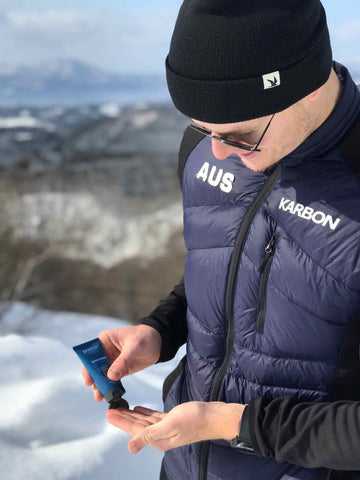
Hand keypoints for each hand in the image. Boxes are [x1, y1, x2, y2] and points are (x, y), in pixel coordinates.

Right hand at [82, 324, 161, 401]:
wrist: (158, 343)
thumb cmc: (145, 337)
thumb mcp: (134, 347)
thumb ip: (122, 361)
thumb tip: (111, 376)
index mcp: (105, 340)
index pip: (91, 354)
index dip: (88, 367)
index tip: (89, 379)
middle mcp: (105, 351)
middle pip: (95, 367)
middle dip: (94, 379)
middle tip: (96, 391)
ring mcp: (112, 361)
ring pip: (102, 375)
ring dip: (101, 386)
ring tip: (101, 397)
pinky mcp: (120, 369)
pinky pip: (112, 380)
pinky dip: (110, 387)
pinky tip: (110, 395)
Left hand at [106, 401, 244, 452]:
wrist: (214, 416)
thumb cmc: (195, 420)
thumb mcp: (169, 425)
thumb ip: (149, 435)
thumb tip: (130, 447)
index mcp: (158, 439)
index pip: (134, 430)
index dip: (121, 422)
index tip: (109, 413)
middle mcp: (161, 436)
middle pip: (137, 426)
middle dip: (123, 418)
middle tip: (110, 409)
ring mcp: (167, 429)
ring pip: (144, 421)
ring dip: (132, 415)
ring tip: (120, 409)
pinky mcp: (173, 421)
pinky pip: (154, 417)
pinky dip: (145, 413)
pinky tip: (139, 409)